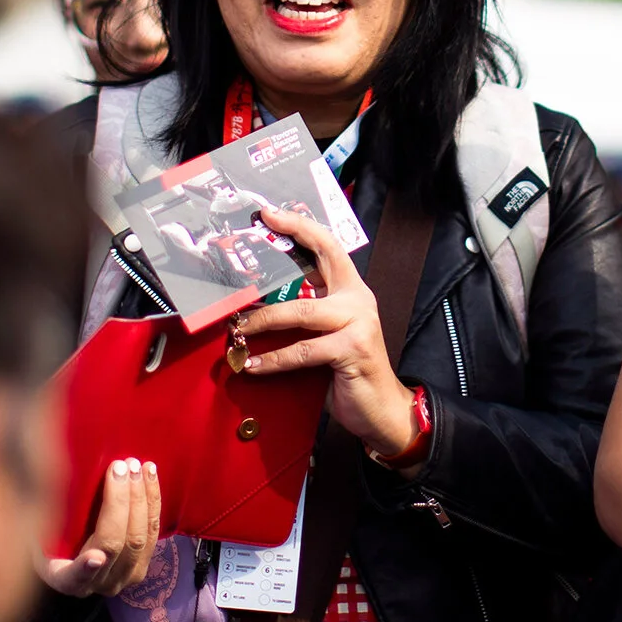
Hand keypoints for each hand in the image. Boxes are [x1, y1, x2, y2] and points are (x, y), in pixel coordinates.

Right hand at [40, 458, 160, 596]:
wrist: (74, 555)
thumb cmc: (49, 536)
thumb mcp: (38, 530)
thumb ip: (42, 515)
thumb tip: (44, 480)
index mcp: (65, 580)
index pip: (75, 576)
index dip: (85, 568)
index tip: (95, 556)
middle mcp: (97, 584)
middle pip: (115, 545)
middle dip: (120, 502)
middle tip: (120, 467)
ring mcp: (124, 577)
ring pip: (140, 539)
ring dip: (141, 498)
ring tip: (137, 466)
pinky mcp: (143, 565)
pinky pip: (153, 533)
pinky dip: (153, 501)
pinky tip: (149, 475)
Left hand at [240, 207, 421, 461]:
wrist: (382, 408)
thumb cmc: (350, 370)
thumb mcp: (330, 335)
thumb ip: (308, 316)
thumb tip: (261, 306)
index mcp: (352, 290)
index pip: (328, 245)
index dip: (300, 226)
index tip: (270, 214)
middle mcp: (358, 300)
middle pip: (316, 266)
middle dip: (277, 260)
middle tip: (246, 260)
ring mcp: (358, 323)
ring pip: (301, 313)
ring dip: (264, 320)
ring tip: (240, 329)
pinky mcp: (351, 349)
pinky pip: (303, 350)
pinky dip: (274, 359)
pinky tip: (255, 364)